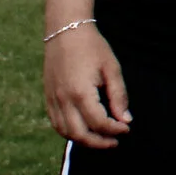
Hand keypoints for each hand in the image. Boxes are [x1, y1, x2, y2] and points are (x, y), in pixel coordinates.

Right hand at [44, 24, 131, 146]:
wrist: (66, 32)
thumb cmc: (93, 48)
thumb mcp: (112, 68)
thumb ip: (119, 96)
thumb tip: (125, 120)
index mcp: (81, 93)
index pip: (99, 122)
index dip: (115, 129)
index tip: (127, 128)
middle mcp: (63, 100)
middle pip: (80, 134)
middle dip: (99, 142)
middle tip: (115, 141)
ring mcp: (52, 101)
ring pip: (66, 133)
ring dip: (84, 141)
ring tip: (101, 138)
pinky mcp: (48, 99)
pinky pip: (57, 124)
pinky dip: (70, 132)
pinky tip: (84, 130)